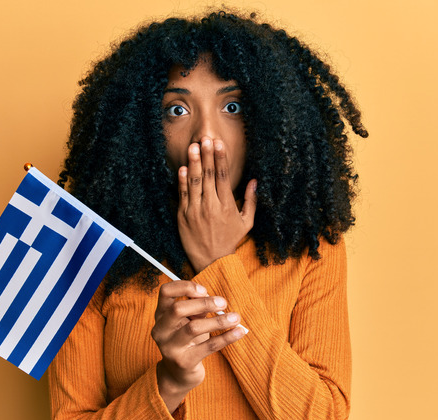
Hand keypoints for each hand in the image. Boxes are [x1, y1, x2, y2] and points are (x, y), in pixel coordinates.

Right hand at [152, 280, 245, 412]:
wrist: (179, 373)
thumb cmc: (187, 340)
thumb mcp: (189, 320)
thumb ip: (198, 308)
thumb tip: (216, 300)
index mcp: (160, 315)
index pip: (166, 292)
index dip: (185, 287)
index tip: (204, 290)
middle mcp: (161, 330)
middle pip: (177, 309)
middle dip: (204, 303)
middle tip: (223, 303)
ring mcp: (170, 347)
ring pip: (193, 328)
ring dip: (218, 321)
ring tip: (236, 318)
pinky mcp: (184, 362)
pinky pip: (208, 346)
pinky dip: (227, 337)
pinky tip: (240, 332)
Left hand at [177, 136, 256, 272]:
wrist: (212, 262)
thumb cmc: (230, 241)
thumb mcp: (246, 222)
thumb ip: (251, 201)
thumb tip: (254, 182)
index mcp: (227, 206)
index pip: (223, 177)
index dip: (221, 159)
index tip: (219, 145)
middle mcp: (211, 206)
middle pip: (209, 176)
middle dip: (207, 156)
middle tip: (205, 138)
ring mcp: (196, 211)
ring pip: (195, 183)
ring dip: (194, 163)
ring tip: (193, 147)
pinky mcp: (183, 216)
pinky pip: (183, 195)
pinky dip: (182, 181)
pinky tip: (183, 168)